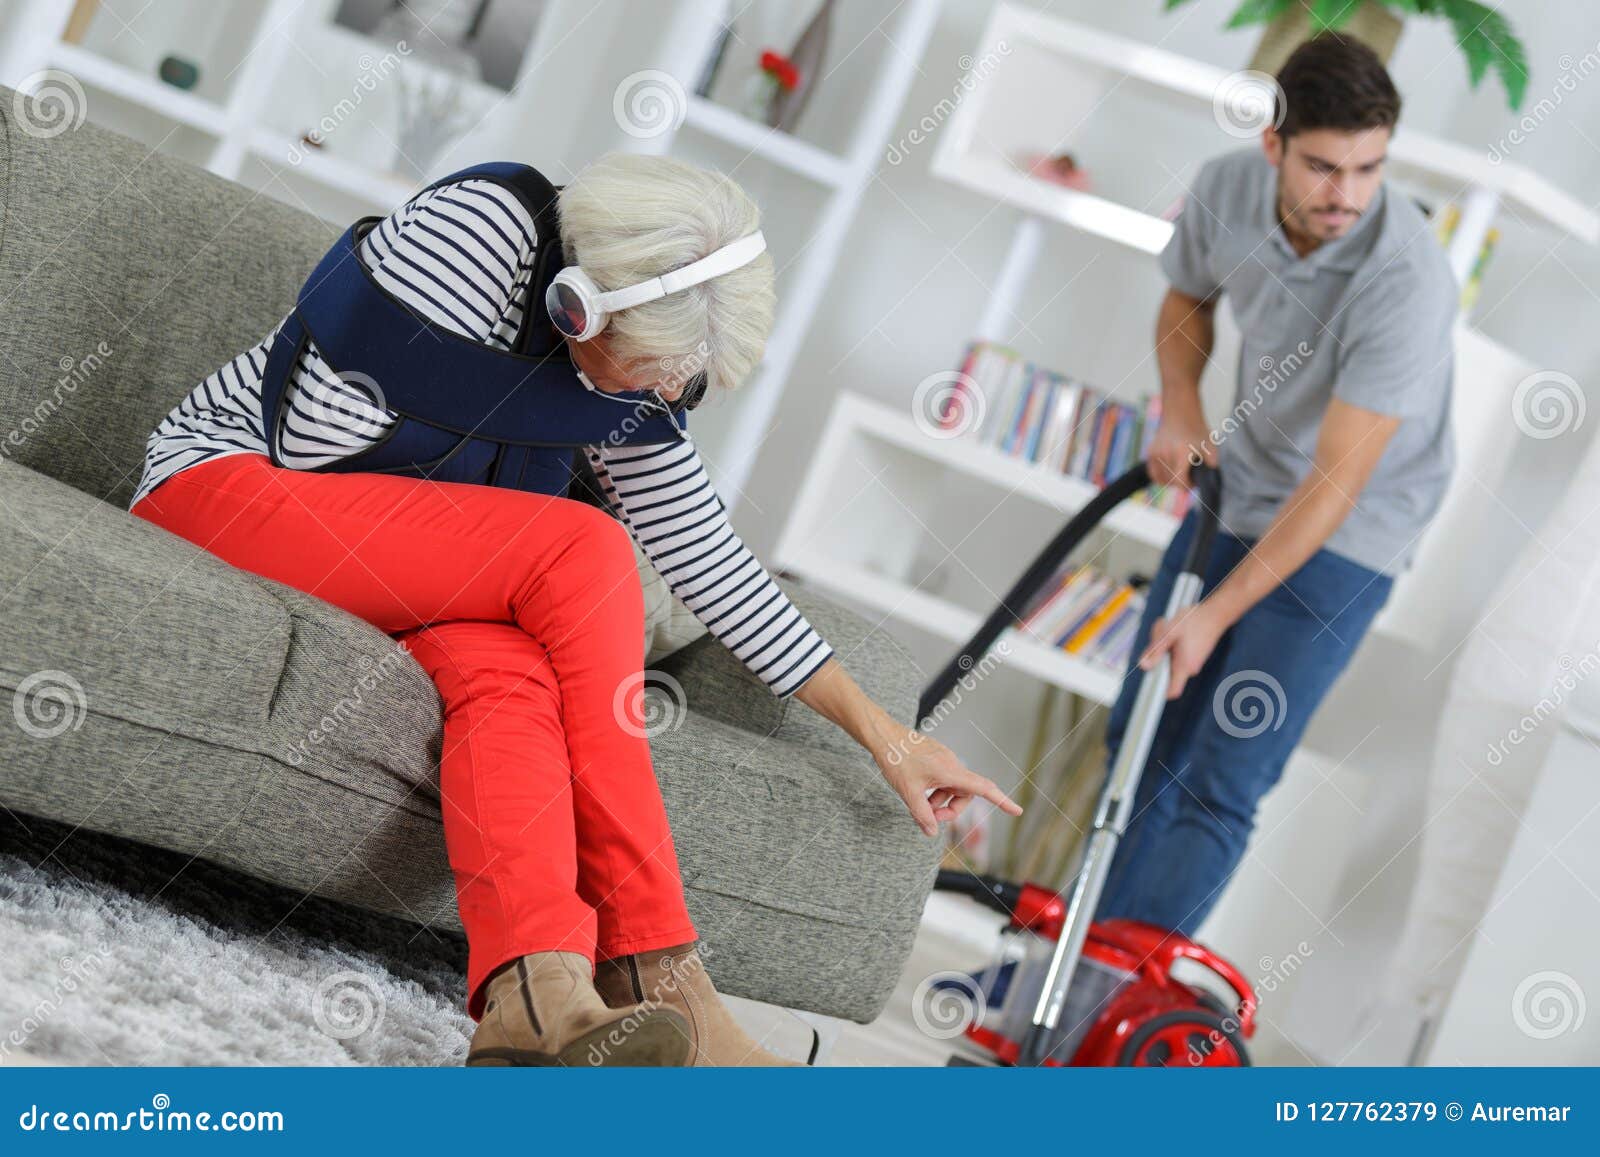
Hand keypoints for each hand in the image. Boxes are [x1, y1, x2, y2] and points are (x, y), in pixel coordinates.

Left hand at [873, 727, 1022, 837]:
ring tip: (919, 805)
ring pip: (952, 788)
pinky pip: (943, 780)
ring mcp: (944, 760)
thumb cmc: (896, 759)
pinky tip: (918, 793)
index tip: (1017, 811)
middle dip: (950, 810)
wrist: (883, 736)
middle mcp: (952, 763)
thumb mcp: (908, 793)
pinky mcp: (936, 758)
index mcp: (950, 770)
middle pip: (965, 794)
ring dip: (940, 801)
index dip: (1002, 801)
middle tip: (930, 818)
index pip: (983, 788)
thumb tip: (931, 832)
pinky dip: (935, 791)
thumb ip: (922, 815)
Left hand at [1138, 602, 1227, 698]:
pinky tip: (1175, 630)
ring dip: (1164, 647)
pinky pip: (1177, 655)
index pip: (1172, 691)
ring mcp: (1193, 662)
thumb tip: (1144, 666)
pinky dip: (1172, 644)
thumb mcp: (1169, 632)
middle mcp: (1190, 668)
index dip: (1160, 692)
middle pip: (1166, 672)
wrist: (1215, 613)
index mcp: (1184, 666)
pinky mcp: (1194, 655)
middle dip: (1158, 657)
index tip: (1149, 683)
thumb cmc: (1194, 621)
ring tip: (1169, 630)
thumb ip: (1156, 650)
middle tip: (1160, 637)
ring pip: (1170, 661)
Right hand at [1146, 415, 1215, 488]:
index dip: (1187, 486)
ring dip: (1171, 482)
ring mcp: (1156, 453)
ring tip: (1180, 476)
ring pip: (1161, 479)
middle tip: (1189, 480)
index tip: (1194, 484)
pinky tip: (1169, 476)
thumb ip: (1212, 465)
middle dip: (1181, 484)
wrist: (1181, 413)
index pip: (1180, 481)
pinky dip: (1160, 478)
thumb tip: (1210, 481)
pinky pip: (1153, 473)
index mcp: (1181, 453)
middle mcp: (1166, 454)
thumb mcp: (1210, 446)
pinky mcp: (1150, 452)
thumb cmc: (1197, 430)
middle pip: (1171, 481)